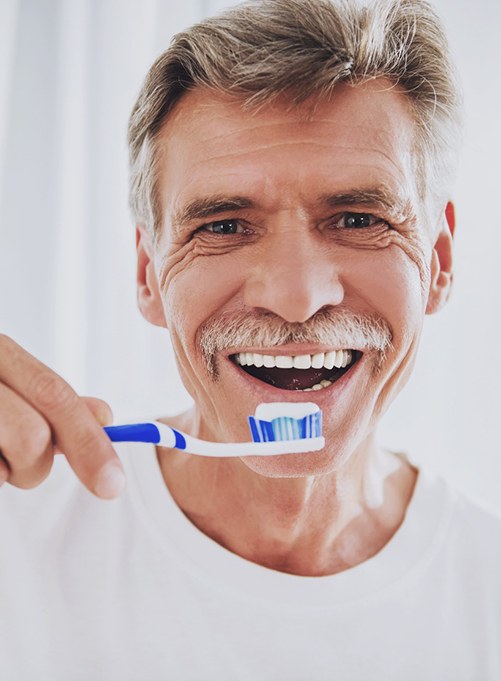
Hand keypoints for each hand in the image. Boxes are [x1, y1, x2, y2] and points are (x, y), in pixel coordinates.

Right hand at [0, 335, 124, 498]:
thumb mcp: (13, 389)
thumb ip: (54, 402)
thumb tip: (105, 416)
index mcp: (0, 352)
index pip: (55, 394)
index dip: (90, 441)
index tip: (113, 483)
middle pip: (33, 437)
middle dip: (37, 464)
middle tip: (20, 463)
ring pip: (12, 463)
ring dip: (10, 473)